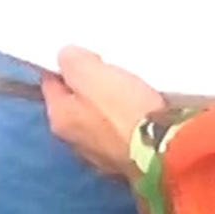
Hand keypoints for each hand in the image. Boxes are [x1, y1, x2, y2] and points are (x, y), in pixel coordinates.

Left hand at [46, 48, 163, 178]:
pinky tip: (142, 110)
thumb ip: (72, 60)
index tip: (81, 52)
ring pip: (99, 120)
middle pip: (75, 103)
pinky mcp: (128, 161)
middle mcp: (74, 142)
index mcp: (59, 119)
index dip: (62, 65)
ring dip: (109, 104)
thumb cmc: (123, 108)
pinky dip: (128, 120)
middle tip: (106, 68)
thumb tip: (66, 57)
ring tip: (128, 86)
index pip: (50, 84)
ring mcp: (101, 155)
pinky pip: (122, 132)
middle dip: (87, 86)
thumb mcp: (90, 73)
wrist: (164, 150)